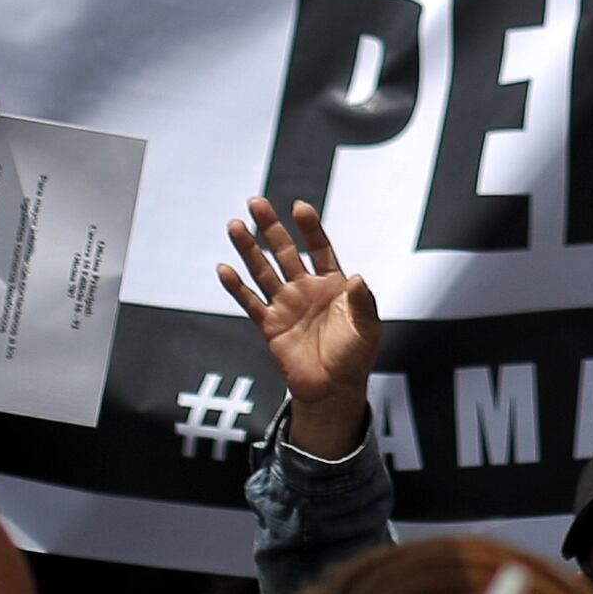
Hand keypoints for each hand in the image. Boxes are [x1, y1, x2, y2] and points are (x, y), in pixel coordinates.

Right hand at [217, 198, 381, 457]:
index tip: (299, 207)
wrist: (334, 390)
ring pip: (263, 271)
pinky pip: (250, 302)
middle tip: (256, 202)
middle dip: (271, 228)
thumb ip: (363, 302)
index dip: (310, 228)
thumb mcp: (368, 328)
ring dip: (249, 249)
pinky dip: (236, 286)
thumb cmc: (355, 357)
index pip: (320, 248)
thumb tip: (358, 278)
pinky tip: (224, 269)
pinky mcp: (270, 325)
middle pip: (285, 251)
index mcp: (333, 284)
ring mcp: (286, 305)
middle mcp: (306, 289)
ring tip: (235, 225)